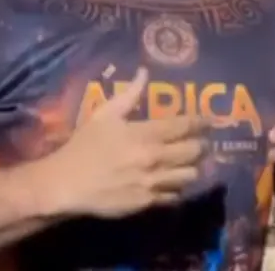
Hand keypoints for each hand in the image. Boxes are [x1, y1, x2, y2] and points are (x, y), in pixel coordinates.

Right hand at [37, 68, 207, 218]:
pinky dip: (177, 188)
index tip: (209, 120)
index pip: (185, 126)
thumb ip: (129, 95)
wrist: (65, 185)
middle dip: (201, 144)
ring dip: (193, 167)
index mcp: (146, 134)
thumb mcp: (104, 115)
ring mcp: (153, 182)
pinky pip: (174, 195)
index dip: (201, 121)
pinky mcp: (147, 202)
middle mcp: (155, 158)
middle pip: (194, 151)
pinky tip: (174, 182)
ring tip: (191, 163)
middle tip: (201, 141)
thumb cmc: (84, 146)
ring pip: (190, 175)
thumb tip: (144, 73)